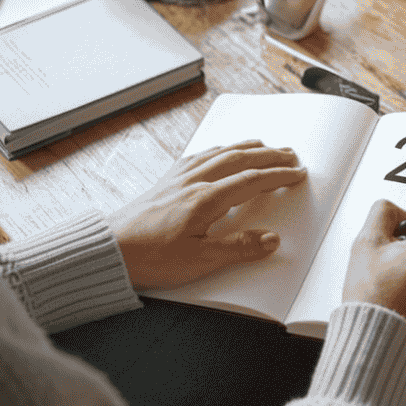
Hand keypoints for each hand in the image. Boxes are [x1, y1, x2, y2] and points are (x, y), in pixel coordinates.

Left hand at [108, 140, 306, 289]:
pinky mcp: (165, 182)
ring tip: (263, 144)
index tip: (297, 174)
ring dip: (246, 147)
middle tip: (290, 154)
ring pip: (219, 154)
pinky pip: (198, 156)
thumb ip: (238, 248)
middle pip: (240, 160)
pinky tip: (218, 151)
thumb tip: (271, 239)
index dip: (278, 176)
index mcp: (206, 199)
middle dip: (269, 155)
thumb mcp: (199, 261)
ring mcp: (178, 179)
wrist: (108, 251)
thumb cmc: (149, 257)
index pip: (252, 181)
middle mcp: (194, 182)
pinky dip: (217, 150)